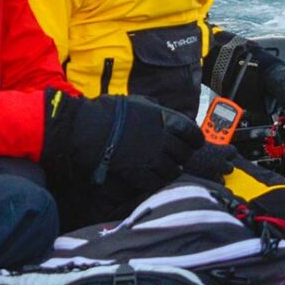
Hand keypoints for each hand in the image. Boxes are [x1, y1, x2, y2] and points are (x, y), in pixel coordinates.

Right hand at [45, 92, 203, 197]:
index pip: (192, 132)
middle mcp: (162, 139)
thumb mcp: (137, 102)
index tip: (195, 142)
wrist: (88, 129)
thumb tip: (162, 111)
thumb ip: (155, 108)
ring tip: (168, 169)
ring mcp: (152, 158)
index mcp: (164, 118)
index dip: (196, 139)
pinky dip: (158, 180)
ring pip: (174, 170)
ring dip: (172, 169)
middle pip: (185, 153)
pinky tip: (155, 178)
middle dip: (183, 155)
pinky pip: (157, 182)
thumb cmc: (109, 111)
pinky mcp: (139, 174)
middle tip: (179, 156)